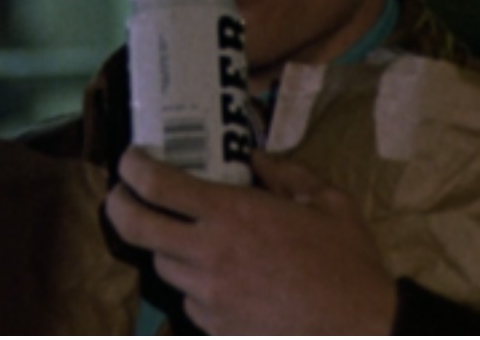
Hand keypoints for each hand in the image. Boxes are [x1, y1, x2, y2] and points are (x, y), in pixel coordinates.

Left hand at [104, 147, 396, 334]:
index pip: (157, 184)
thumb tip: (255, 157)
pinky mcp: (215, 329)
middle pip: (135, 228)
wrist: (361, 330)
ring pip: (161, 265)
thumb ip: (286, 173)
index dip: (132, 167)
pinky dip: (193, 284)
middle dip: (118, 205)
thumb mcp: (327, 201)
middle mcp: (208, 255)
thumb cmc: (347, 262)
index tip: (131, 158)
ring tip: (180, 234)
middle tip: (122, 193)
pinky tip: (216, 276)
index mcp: (232, 214)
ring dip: (163, 246)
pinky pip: (188, 300)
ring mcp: (207, 297)